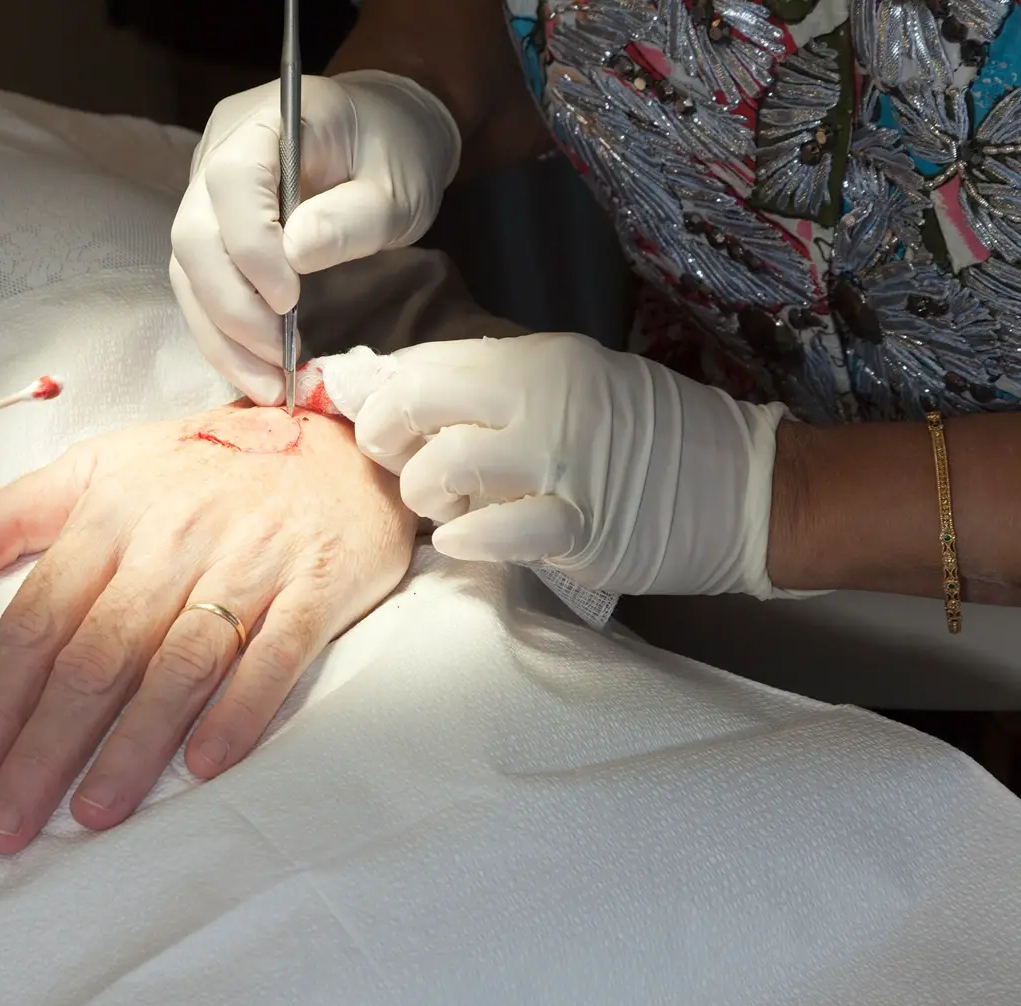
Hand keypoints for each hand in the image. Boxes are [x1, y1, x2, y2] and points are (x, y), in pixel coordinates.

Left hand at [0, 405, 414, 851]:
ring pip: (178, 663)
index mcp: (111, 514)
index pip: (39, 618)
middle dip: (44, 747)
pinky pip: (275, 655)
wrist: (342, 441)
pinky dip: (240, 710)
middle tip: (4, 826)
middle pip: (97, 655)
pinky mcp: (317, 585)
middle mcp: (174, 541)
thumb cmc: (209, 464)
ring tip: (90, 815)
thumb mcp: (102, 466)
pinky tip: (205, 766)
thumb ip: (10, 516)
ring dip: (132, 744)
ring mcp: (249, 563)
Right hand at [169, 72, 460, 404]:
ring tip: (267, 385)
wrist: (387, 132)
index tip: (290, 301)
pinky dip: (225, 335)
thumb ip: (352, 217)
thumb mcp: (397, 186)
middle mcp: (217, 154)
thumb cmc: (396, 152)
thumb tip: (294, 255)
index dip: (252, 248)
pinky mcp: (212, 230)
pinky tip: (256, 371)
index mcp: (265, 122)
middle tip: (279, 359)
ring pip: (187, 272)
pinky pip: (201, 287)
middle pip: (193, 236)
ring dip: (222, 336)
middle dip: (232, 309)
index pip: (231, 183)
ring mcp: (205, 194)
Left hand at [320, 335, 793, 598]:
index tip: (367, 419)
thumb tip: (383, 383)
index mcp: (536, 361)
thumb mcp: (568, 389)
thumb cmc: (643, 439)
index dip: (376, 393)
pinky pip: (497, 532)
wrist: (742, 487)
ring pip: (447, 465)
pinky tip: (463, 540)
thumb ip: (486, 390)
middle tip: (398, 462)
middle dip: (383, 435)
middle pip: (418, 399)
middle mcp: (545, 399)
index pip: (424, 361)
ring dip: (424, 495)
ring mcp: (563, 461)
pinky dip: (464, 539)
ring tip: (443, 508)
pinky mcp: (581, 525)